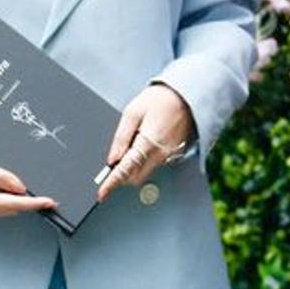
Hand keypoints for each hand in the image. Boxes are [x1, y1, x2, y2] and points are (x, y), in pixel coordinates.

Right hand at [0, 151, 57, 218]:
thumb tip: (20, 187)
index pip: (14, 204)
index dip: (33, 204)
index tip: (50, 202)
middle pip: (12, 210)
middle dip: (31, 205)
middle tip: (49, 199)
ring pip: (6, 210)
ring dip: (21, 204)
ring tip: (37, 196)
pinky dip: (10, 201)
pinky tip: (16, 193)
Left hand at [96, 83, 195, 202]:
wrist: (187, 95)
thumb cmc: (161, 99)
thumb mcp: (132, 112)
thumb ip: (121, 138)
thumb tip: (112, 159)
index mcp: (148, 143)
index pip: (126, 171)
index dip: (111, 184)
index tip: (102, 193)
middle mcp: (160, 154)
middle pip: (135, 177)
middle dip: (122, 174)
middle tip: (115, 157)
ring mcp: (168, 156)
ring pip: (144, 171)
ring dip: (133, 165)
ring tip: (134, 139)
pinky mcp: (172, 154)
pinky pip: (153, 164)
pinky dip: (143, 160)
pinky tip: (143, 141)